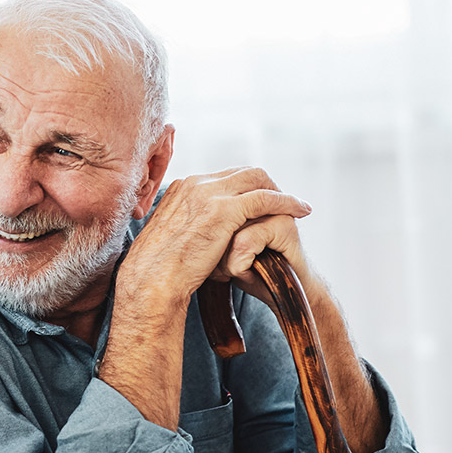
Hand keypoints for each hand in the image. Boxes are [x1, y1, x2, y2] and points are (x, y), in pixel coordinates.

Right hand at [120, 167, 312, 304]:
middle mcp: (195, 183)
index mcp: (182, 187)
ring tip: (298, 206)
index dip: (247, 187)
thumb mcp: (170, 238)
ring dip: (281, 191)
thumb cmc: (157, 270)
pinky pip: (265, 198)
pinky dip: (286, 202)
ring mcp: (209, 194)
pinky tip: (300, 210)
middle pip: (244, 172)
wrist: (151, 280)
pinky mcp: (224, 210)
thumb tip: (197, 233)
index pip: (225, 177)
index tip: (262, 201)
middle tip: (284, 201)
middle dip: (267, 184)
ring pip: (258, 179)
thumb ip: (186, 226)